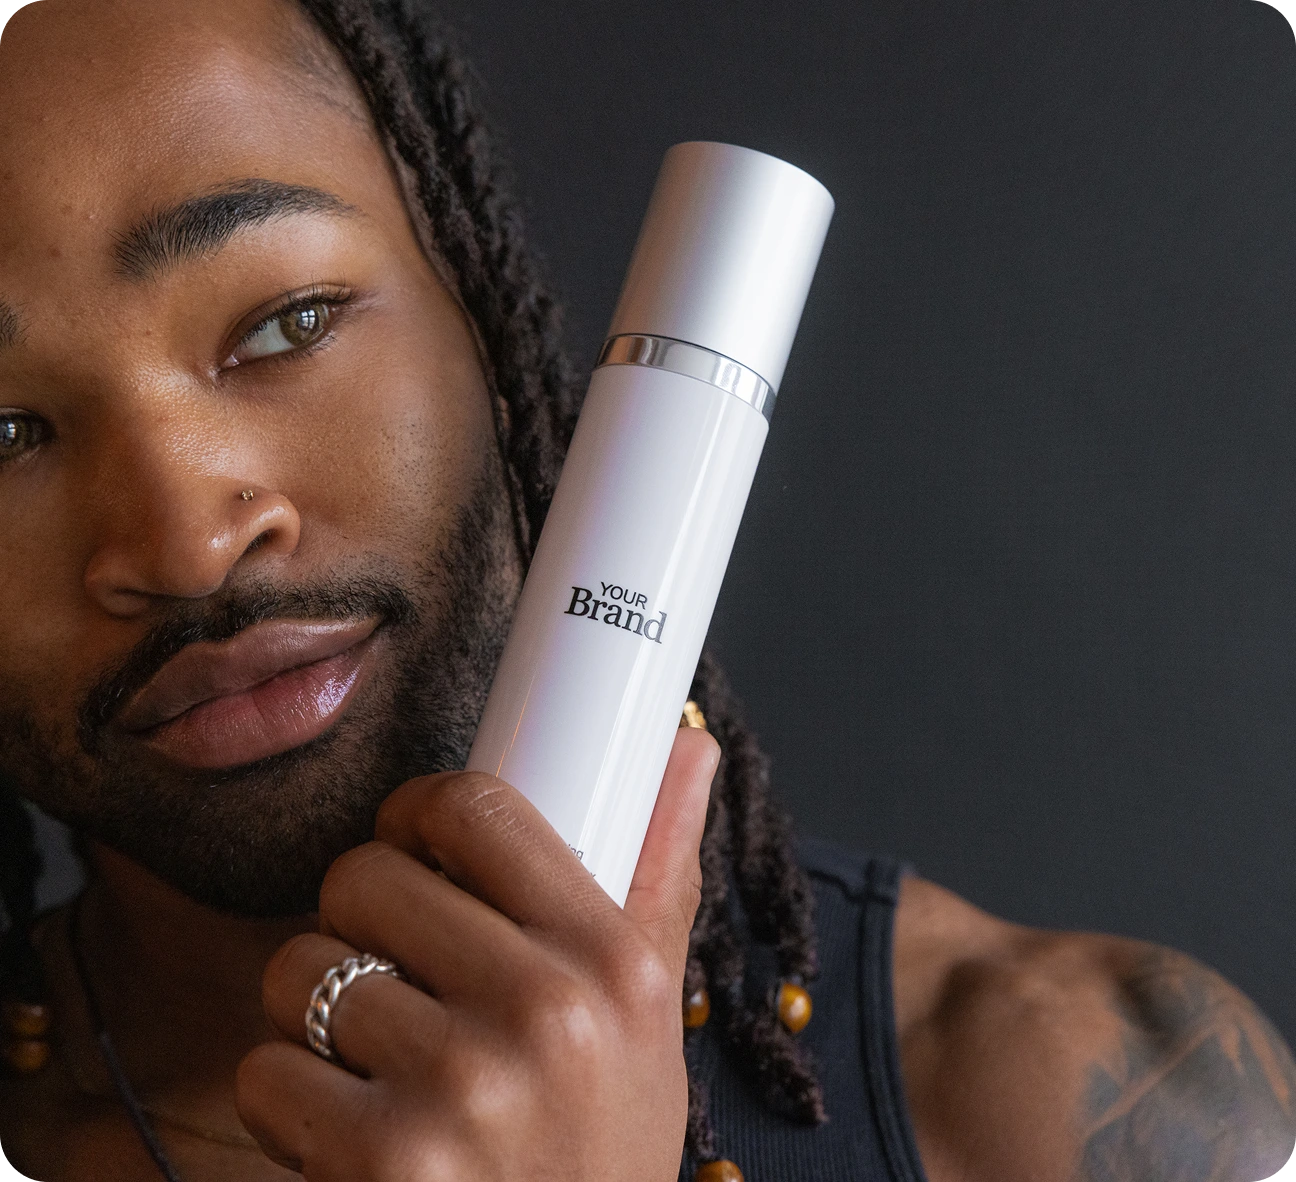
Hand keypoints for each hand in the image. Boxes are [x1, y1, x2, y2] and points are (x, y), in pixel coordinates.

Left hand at [235, 726, 720, 1180]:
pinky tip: (347, 1133)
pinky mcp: (379, 1164)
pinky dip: (287, 1100)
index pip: (475, 808)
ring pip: (300, 970)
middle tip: (393, 974)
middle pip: (365, 876)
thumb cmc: (597, 1146)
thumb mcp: (654, 1016)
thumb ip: (660, 871)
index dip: (415, 813)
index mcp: (613, 960)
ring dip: (313, 1013)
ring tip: (376, 1063)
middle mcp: (544, 1013)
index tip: (410, 843)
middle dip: (356, 919)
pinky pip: (266, 1069)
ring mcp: (460, 1089)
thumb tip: (692, 744)